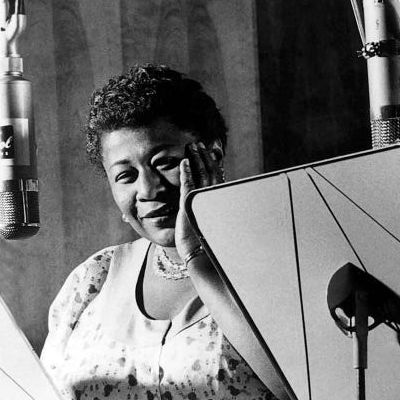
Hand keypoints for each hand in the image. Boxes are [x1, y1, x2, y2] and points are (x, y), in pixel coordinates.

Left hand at [175, 141, 224, 260]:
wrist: (199, 255)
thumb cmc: (201, 243)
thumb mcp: (201, 221)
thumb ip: (201, 208)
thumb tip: (199, 198)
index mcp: (216, 202)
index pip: (215, 178)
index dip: (211, 164)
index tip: (207, 151)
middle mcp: (212, 200)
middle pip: (210, 173)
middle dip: (204, 157)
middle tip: (198, 143)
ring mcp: (203, 202)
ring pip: (202, 176)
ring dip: (196, 160)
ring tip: (192, 147)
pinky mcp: (190, 206)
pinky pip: (189, 185)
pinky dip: (186, 173)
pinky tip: (184, 162)